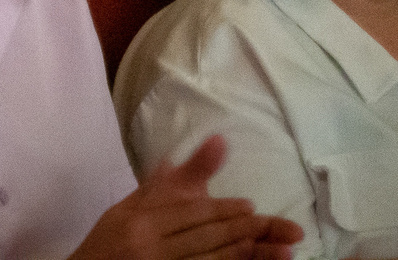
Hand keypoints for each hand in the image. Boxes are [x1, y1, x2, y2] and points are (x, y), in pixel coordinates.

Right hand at [69, 136, 300, 259]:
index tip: (252, 207)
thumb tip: (198, 148)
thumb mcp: (129, 207)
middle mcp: (152, 248)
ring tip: (284, 251)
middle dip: (248, 233)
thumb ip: (164, 183)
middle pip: (208, 239)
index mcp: (141, 221)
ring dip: (251, 257)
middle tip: (287, 229)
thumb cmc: (110, 239)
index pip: (191, 214)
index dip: (224, 211)